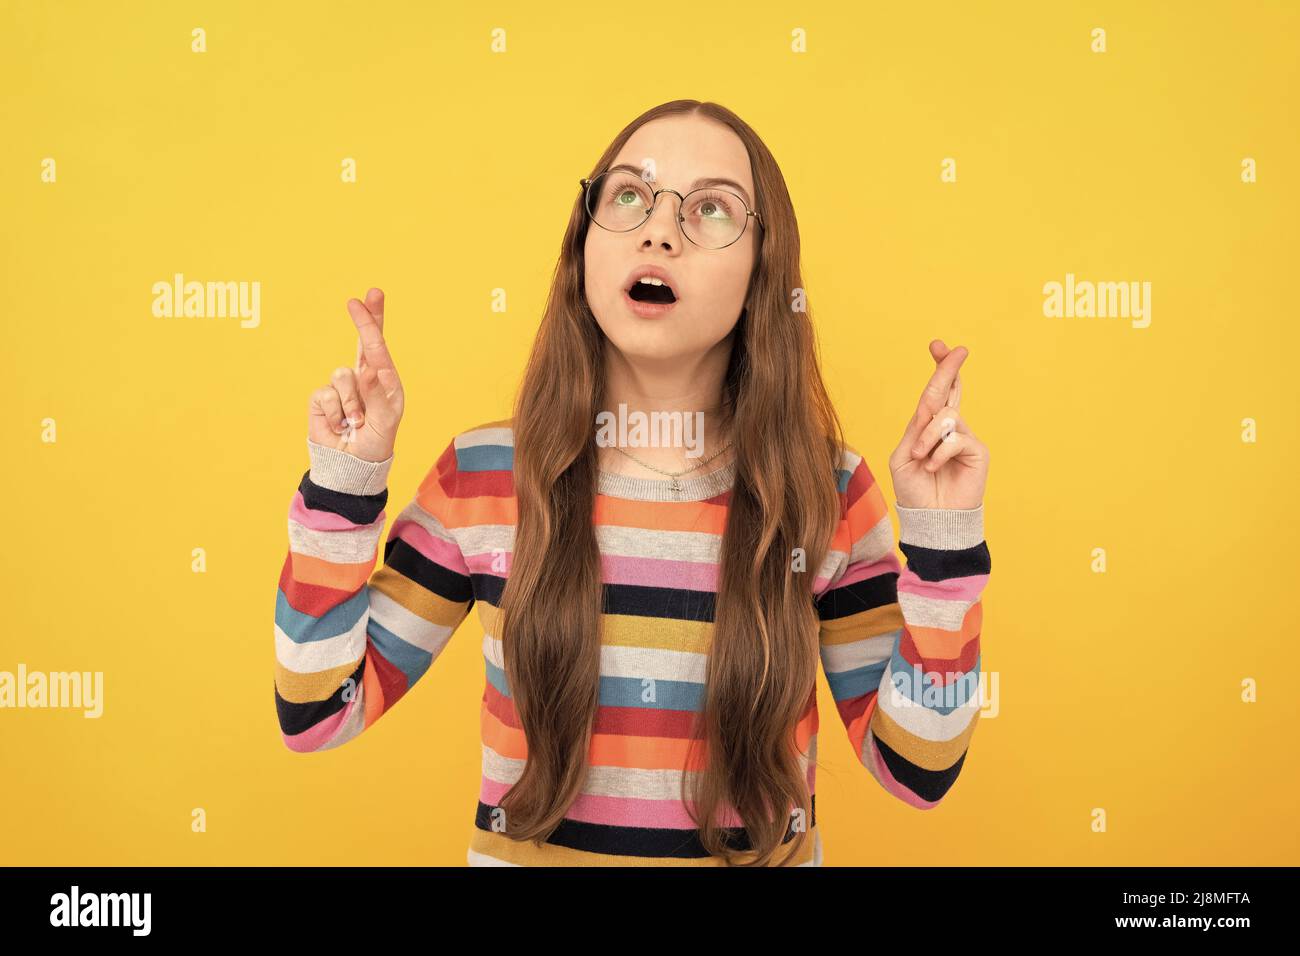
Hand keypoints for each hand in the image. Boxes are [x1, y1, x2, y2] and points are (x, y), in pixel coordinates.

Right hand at [306, 288, 404, 462]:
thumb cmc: (376, 441)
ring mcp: (342, 387)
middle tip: (358, 299)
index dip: (374, 320)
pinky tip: (340, 425)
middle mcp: (363, 377)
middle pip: (362, 342)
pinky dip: (336, 413)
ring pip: (342, 375)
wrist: (352, 465)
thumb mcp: (385, 420)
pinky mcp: (322, 399)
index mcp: (384, 379)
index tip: (371, 296)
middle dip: (363, 321)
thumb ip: (376, 394)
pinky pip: (326, 394)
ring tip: (357, 421)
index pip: (379, 345)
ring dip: (351, 403)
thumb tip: (367, 368)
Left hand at [888, 339, 988, 509]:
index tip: (937, 345)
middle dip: (948, 367)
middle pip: (951, 389)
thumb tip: (931, 410)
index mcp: (928, 426)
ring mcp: (964, 437)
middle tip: (954, 349)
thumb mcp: (904, 456)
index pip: (935, 392)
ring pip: (945, 417)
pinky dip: (938, 453)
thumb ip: (915, 430)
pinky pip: (955, 438)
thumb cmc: (914, 490)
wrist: (930, 518)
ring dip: (926, 437)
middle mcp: (948, 427)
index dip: (939, 368)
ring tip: (920, 458)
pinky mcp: (977, 451)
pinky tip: (933, 468)